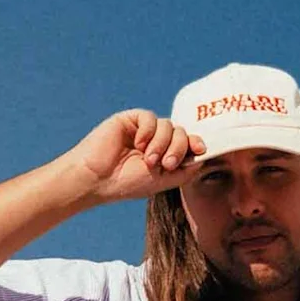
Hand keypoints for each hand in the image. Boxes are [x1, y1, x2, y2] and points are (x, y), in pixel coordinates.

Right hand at [62, 109, 206, 202]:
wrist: (97, 179)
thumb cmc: (126, 183)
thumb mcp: (163, 180)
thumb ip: (186, 169)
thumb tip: (203, 155)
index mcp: (165, 155)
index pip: (188, 143)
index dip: (197, 143)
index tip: (200, 150)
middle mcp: (156, 141)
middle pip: (181, 133)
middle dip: (178, 148)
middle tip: (166, 164)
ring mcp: (143, 130)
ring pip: (168, 125)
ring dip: (162, 143)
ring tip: (148, 159)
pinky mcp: (129, 120)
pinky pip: (149, 117)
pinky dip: (148, 131)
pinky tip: (138, 144)